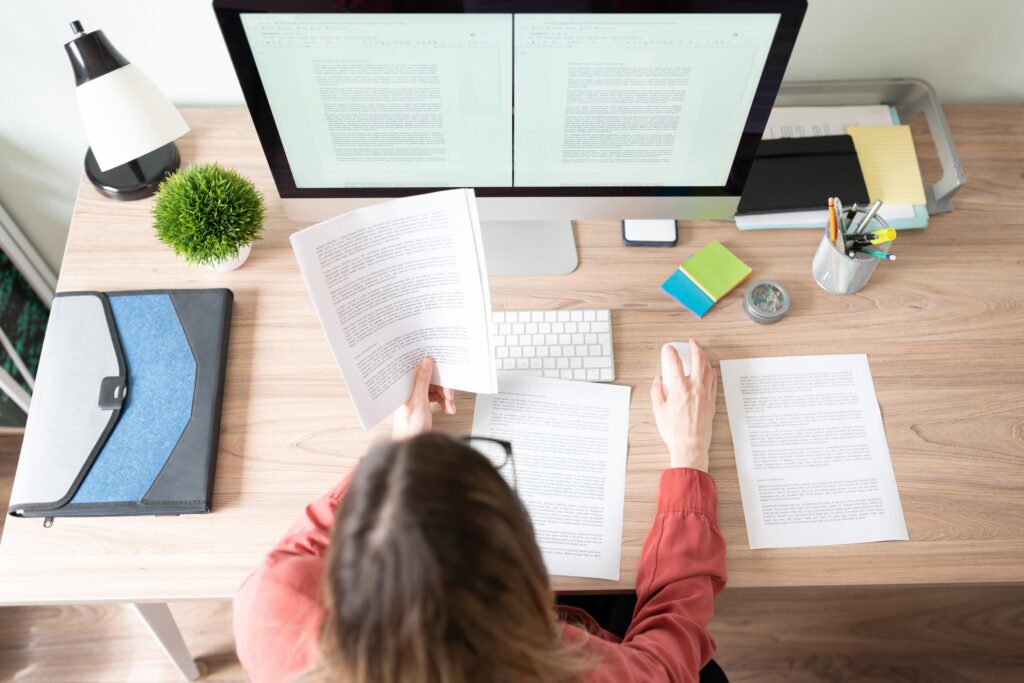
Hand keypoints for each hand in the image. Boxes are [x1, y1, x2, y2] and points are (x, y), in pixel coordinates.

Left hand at [392, 357, 455, 439]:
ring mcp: (415, 396)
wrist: (412, 444)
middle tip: (448, 396)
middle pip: (430, 380)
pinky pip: (435, 397)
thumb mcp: (418, 402)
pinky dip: (443, 402)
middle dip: (442, 388)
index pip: (418, 370)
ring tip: (449, 406)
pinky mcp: (421, 403)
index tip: (442, 370)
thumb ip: (422, 381)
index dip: (431, 368)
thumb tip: (425, 363)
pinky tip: (447, 408)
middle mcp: (409, 390)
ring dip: (445, 396)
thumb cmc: (409, 428)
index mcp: (403, 386)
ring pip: (435, 389)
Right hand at [650, 339, 716, 471]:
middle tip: (692, 342)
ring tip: (701, 354)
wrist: (690, 445)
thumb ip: (656, 392)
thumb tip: (657, 381)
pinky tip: (709, 371)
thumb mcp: (658, 410)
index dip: (671, 352)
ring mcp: (705, 394)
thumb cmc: (674, 431)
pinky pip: (713, 381)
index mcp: (680, 388)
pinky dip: (711, 372)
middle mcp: (695, 388)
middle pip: (698, 360)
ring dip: (704, 358)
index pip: (675, 363)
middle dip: (695, 347)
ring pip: (708, 369)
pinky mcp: (711, 402)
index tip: (669, 349)